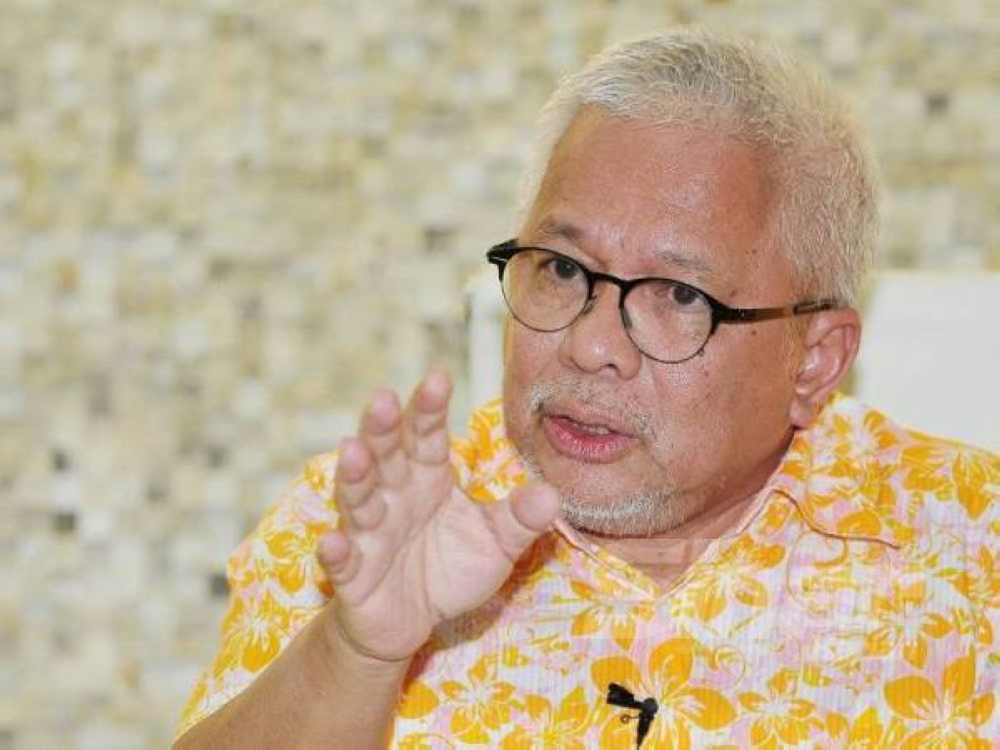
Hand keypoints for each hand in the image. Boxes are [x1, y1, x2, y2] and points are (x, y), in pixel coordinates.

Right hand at [316, 369, 559, 663]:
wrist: (410, 623)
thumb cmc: (449, 568)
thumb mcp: (495, 543)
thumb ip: (519, 518)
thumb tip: (552, 494)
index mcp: (427, 478)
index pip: (427, 436)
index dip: (431, 409)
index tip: (439, 377)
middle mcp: (394, 497)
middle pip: (386, 455)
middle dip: (384, 428)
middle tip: (384, 398)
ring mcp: (369, 534)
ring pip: (358, 499)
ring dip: (353, 476)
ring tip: (352, 450)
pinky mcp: (353, 575)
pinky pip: (342, 562)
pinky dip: (335, 552)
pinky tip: (333, 541)